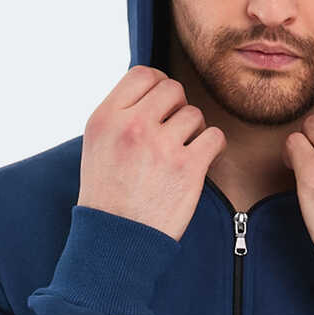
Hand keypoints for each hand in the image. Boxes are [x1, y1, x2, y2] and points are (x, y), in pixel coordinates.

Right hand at [78, 66, 226, 240]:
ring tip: (182, 153)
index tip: (162, 105)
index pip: (143, 74)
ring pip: (195, 114)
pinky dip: (212, 147)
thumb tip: (153, 89)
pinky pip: (215, 137)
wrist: (117, 241)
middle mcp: (132, 127)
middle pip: (173, 89)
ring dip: (194, 131)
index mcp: (105, 118)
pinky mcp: (187, 168)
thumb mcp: (98, 145)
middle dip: (177, 108)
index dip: (158, 85)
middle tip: (172, 132)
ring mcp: (161, 146)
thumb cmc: (108, 196)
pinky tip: (200, 160)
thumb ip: (121, 114)